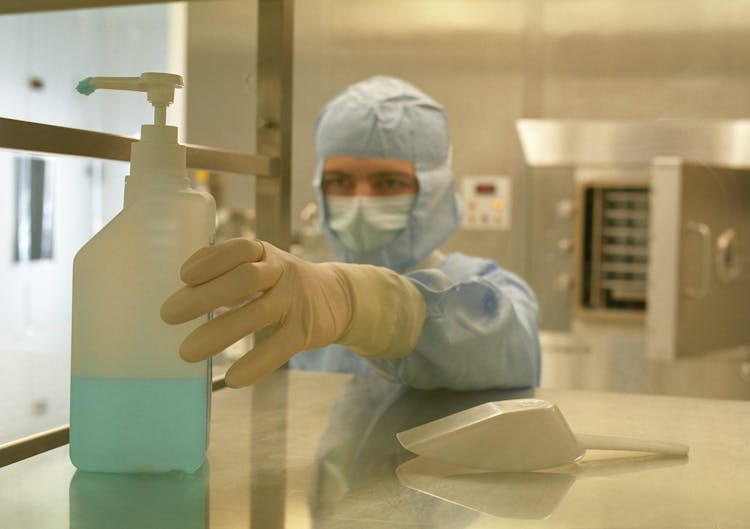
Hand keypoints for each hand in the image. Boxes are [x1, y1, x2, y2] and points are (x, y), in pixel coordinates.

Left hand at [161, 238, 352, 386]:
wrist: (338, 297)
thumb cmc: (283, 283)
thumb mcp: (262, 265)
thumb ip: (228, 270)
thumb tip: (182, 288)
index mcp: (265, 254)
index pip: (239, 249)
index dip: (211, 260)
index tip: (183, 276)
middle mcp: (281, 272)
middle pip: (245, 279)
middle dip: (205, 296)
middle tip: (169, 315)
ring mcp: (295, 301)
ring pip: (258, 313)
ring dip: (220, 332)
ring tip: (187, 352)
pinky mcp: (306, 331)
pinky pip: (278, 348)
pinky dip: (255, 364)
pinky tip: (232, 378)